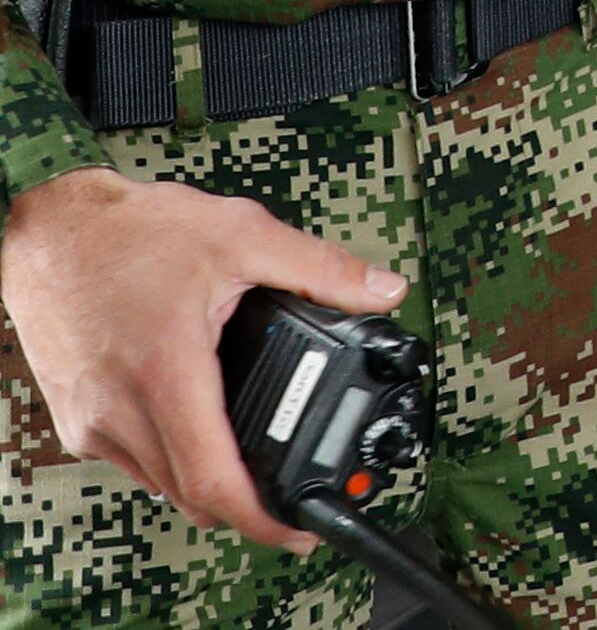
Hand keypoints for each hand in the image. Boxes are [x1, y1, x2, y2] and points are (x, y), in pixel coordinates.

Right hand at [0, 166, 406, 551]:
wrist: (49, 230)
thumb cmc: (129, 231)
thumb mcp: (241, 235)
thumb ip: (321, 268)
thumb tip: (384, 290)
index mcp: (165, 373)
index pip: (213, 478)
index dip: (260, 518)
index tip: (297, 530)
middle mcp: (119, 410)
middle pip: (191, 493)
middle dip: (246, 502)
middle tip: (293, 491)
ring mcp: (92, 421)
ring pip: (161, 483)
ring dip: (208, 481)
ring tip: (257, 456)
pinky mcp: (77, 419)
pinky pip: (135, 461)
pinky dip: (175, 458)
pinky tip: (206, 425)